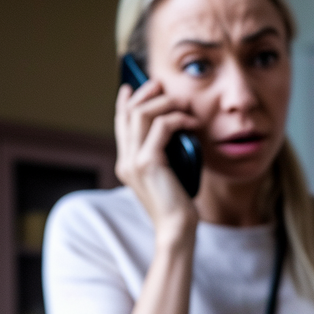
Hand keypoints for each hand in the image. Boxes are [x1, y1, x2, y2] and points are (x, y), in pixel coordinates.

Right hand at [114, 79, 200, 248]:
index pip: (120, 125)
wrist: (176, 229)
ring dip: (163, 102)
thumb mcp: (167, 174)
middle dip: (145, 94)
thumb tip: (173, 128)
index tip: (131, 86)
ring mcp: (134, 161)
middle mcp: (125, 161)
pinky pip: (163, 126)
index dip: (125, 103)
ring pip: (142, 114)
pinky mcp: (148, 162)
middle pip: (129, 113)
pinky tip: (192, 123)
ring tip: (181, 103)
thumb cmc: (177, 205)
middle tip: (161, 84)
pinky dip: (178, 119)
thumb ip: (162, 154)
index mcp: (126, 164)